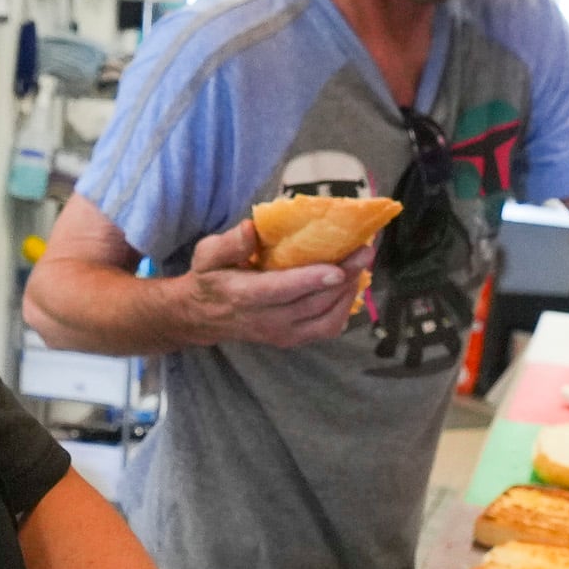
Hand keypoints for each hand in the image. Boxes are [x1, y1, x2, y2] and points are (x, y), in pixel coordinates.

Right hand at [178, 218, 369, 349]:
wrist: (204, 317)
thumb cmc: (210, 278)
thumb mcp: (206, 255)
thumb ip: (229, 243)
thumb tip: (252, 229)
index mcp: (244, 295)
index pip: (282, 290)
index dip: (311, 280)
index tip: (338, 268)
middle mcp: (266, 320)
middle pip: (313, 302)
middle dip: (344, 277)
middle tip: (364, 251)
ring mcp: (282, 334)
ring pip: (326, 319)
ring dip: (348, 292)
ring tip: (361, 264)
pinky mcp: (293, 339)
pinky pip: (327, 329)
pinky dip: (344, 308)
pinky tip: (350, 284)